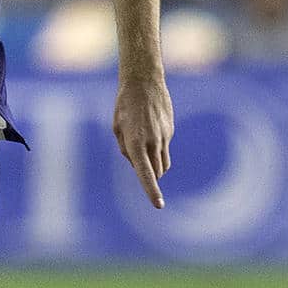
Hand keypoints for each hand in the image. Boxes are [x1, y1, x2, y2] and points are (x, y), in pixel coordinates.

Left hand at [113, 74, 173, 208]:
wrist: (144, 82)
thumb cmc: (124, 106)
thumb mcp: (117, 128)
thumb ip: (126, 149)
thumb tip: (137, 164)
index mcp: (135, 143)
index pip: (145, 173)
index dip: (151, 190)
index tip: (159, 205)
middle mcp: (152, 142)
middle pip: (156, 172)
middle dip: (149, 175)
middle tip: (135, 155)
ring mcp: (164, 136)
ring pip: (163, 163)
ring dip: (154, 164)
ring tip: (141, 142)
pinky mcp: (171, 130)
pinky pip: (165, 148)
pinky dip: (157, 148)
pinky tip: (148, 128)